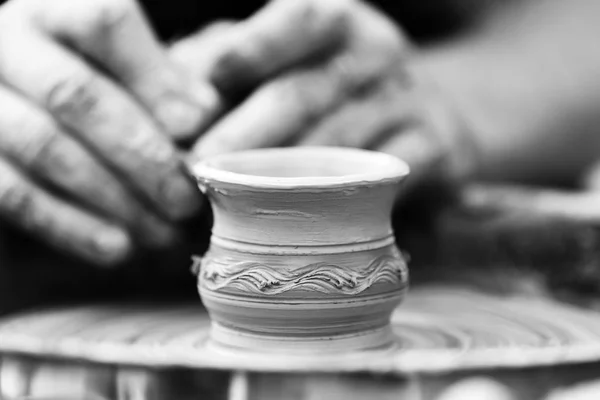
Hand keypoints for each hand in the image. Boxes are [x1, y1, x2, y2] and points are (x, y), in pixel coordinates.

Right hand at [0, 0, 215, 264]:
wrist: (35, 110)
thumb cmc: (104, 91)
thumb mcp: (134, 72)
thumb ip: (167, 84)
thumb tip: (199, 118)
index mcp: (57, 11)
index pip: (104, 22)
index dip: (156, 80)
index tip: (194, 130)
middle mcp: (9, 44)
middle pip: (76, 94)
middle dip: (141, 154)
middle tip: (186, 199)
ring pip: (46, 147)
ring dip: (115, 198)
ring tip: (163, 232)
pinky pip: (15, 194)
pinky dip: (73, 227)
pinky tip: (119, 247)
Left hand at [172, 0, 477, 194]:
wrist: (425, 111)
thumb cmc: (330, 86)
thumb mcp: (289, 58)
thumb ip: (227, 64)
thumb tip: (164, 99)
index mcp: (337, 18)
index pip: (296, 19)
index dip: (249, 50)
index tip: (202, 91)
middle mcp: (379, 50)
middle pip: (306, 91)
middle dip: (249, 133)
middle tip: (199, 167)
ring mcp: (413, 99)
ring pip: (342, 143)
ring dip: (285, 178)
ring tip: (236, 204)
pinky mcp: (439, 147)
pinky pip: (388, 180)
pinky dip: (344, 203)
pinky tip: (307, 223)